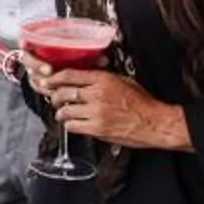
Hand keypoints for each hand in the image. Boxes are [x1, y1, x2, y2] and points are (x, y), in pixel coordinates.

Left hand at [18, 52, 189, 149]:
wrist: (154, 122)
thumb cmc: (143, 103)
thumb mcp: (123, 81)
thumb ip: (103, 78)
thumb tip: (87, 78)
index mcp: (103, 80)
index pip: (70, 75)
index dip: (54, 78)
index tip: (48, 81)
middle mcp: (97, 95)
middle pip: (63, 92)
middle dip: (54, 97)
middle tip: (54, 99)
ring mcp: (96, 112)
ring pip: (65, 111)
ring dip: (61, 113)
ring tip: (63, 114)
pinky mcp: (97, 128)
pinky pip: (73, 126)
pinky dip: (70, 125)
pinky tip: (73, 124)